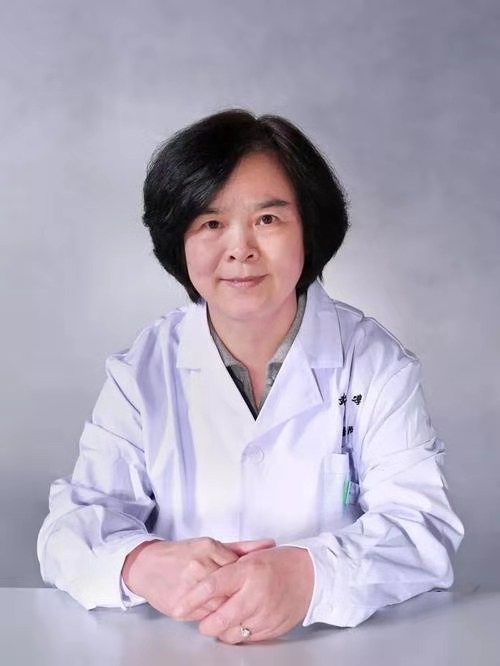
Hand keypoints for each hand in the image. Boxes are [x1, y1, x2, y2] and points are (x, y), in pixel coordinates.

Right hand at [122, 537, 274, 619]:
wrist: (146, 565)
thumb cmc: (181, 554)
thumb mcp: (210, 545)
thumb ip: (241, 547)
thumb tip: (270, 544)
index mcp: (209, 547)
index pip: (240, 568)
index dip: (248, 580)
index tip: (256, 585)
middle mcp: (199, 565)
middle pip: (232, 588)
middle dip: (241, 597)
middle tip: (251, 601)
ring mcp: (189, 586)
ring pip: (220, 606)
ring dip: (230, 610)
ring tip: (238, 610)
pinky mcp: (180, 605)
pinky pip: (205, 616)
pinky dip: (214, 617)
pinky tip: (219, 615)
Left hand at [172, 546, 314, 642]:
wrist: (310, 575)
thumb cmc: (278, 563)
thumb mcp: (250, 558)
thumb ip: (227, 570)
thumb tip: (201, 585)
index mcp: (248, 570)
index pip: (212, 585)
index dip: (192, 598)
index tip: (178, 606)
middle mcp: (256, 593)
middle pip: (220, 618)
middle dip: (206, 623)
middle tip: (202, 621)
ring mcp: (265, 613)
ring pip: (232, 633)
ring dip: (222, 630)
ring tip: (222, 621)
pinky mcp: (273, 628)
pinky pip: (248, 639)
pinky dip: (240, 633)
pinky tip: (240, 623)